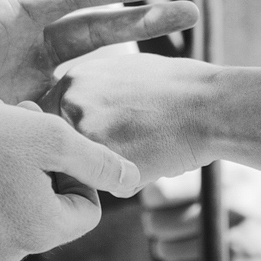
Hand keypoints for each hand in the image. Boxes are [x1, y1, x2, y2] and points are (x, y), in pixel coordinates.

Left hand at [0, 0, 199, 103]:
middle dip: (145, 19)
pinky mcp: (16, 116)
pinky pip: (66, 112)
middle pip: (97, 27)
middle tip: (193, 13)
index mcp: (7, 13)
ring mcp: (22, 81)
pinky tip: (131, 121)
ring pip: (91, 68)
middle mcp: (23, 44)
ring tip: (180, 62)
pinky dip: (98, 113)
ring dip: (133, 63)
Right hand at [0, 97, 140, 260]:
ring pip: (14, 203)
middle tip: (18, 128)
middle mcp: (12, 250)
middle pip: (50, 204)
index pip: (86, 206)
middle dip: (40, 163)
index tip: (48, 144)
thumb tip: (132, 180)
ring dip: (11, 168)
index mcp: (43, 231)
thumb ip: (98, 161)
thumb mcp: (50, 139)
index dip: (75, 169)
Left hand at [48, 50, 218, 183]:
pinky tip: (155, 161)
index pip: (50, 121)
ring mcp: (85, 133)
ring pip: (84, 169)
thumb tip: (74, 114)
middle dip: (89, 154)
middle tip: (131, 142)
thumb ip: (93, 93)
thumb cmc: (177, 89)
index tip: (104, 135)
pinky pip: (107, 187)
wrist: (210, 106)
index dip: (75, 135)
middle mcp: (71, 103)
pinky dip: (130, 183)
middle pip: (62, 147)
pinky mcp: (104, 162)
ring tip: (146, 148)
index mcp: (73, 79)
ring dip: (109, 169)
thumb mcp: (124, 73)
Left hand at [141, 164, 260, 260]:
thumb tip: (145, 174)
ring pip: (164, 251)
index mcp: (231, 178)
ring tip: (188, 244)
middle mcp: (233, 209)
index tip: (159, 202)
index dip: (153, 199)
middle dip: (158, 226)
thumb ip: (199, 171)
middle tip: (172, 225)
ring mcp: (235, 246)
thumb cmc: (260, 205)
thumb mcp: (241, 174)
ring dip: (167, 250)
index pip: (161, 190)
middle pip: (157, 223)